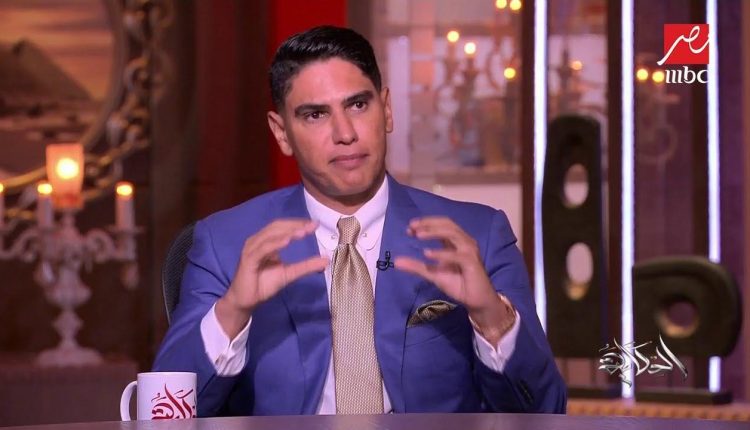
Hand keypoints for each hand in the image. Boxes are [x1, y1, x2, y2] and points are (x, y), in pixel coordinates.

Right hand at [216, 219, 327, 337]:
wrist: (246, 301)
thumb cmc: (264, 285)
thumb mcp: (289, 274)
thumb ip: (306, 266)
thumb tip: (326, 260)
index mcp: (266, 241)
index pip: (282, 227)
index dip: (298, 224)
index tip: (315, 225)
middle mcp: (257, 241)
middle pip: (277, 226)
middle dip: (295, 225)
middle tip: (312, 226)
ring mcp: (251, 249)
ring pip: (270, 235)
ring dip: (287, 232)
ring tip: (303, 232)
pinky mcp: (248, 260)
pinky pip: (262, 249)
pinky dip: (275, 244)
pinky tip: (287, 241)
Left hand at [394, 217, 513, 343]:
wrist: (476, 300)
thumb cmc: (458, 284)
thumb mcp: (433, 274)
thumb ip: (416, 267)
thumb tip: (396, 262)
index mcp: (455, 242)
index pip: (441, 225)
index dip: (425, 223)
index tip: (409, 228)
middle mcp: (464, 242)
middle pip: (447, 224)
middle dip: (429, 224)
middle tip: (412, 227)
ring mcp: (469, 251)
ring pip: (453, 234)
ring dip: (434, 232)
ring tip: (418, 235)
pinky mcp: (472, 262)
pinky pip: (457, 255)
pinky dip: (442, 253)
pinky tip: (427, 254)